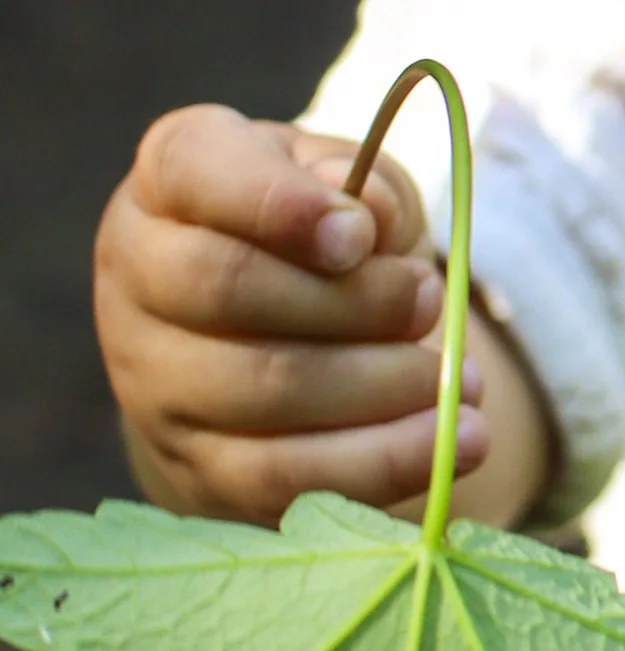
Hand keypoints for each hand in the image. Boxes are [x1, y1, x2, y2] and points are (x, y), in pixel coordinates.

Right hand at [95, 105, 483, 526]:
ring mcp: (151, 379)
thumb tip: (371, 218)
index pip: (197, 169)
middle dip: (352, 301)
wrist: (271, 343)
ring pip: (262, 390)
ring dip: (382, 389)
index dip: (281, 203)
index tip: (360, 235)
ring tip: (461, 383)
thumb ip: (367, 187)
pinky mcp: (193, 467)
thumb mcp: (350, 186)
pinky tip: (448, 444)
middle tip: (430, 300)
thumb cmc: (316, 241)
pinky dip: (379, 465)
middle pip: (228, 286)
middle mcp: (137, 273)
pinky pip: (281, 481)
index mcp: (171, 177)